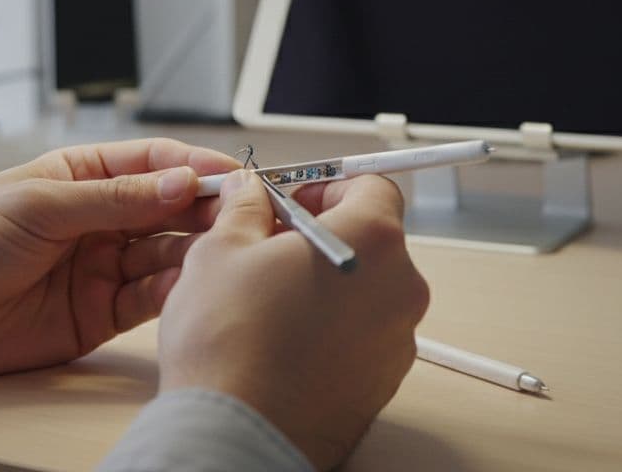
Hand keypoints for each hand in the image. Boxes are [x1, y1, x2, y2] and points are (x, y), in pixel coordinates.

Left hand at [0, 138, 239, 377]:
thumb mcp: (39, 205)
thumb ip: (114, 200)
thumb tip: (180, 183)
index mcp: (83, 176)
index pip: (155, 163)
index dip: (197, 167)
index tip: (235, 175)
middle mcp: (101, 219)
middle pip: (171, 208)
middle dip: (207, 209)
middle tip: (241, 215)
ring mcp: (103, 266)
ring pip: (167, 254)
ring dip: (195, 251)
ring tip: (220, 250)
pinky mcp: (100, 313)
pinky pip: (148, 298)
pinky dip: (172, 291)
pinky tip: (188, 283)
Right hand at [158, 169, 429, 469]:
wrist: (234, 434)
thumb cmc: (229, 342)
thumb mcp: (221, 249)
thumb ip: (244, 208)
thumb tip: (248, 192)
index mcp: (373, 241)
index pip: (371, 186)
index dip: (327, 186)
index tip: (292, 200)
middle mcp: (401, 289)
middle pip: (371, 241)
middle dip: (322, 237)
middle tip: (269, 249)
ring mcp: (397, 342)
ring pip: (365, 293)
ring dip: (326, 286)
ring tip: (267, 302)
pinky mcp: (382, 385)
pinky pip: (360, 339)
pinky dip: (330, 331)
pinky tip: (281, 342)